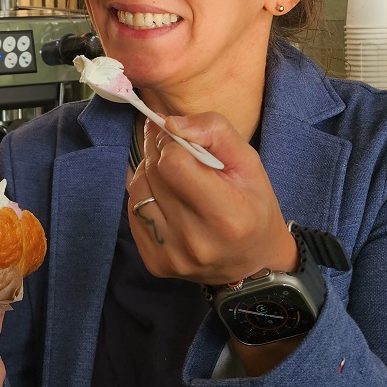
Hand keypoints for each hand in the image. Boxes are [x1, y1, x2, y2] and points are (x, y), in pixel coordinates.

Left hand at [127, 112, 297, 285]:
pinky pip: (133, 212)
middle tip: (174, 147)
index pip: (174, 163)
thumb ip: (214, 132)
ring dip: (150, 172)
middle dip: (160, 152)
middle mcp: (195, 241)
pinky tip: (166, 197)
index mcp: (225, 216)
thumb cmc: (253, 205)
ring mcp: (171, 255)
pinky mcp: (155, 263)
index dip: (173, 142)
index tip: (181, 139)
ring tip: (173, 173)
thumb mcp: (248, 162)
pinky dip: (146, 196)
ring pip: (137, 190)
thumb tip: (171, 123)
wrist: (252, 262)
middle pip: (154, 173)